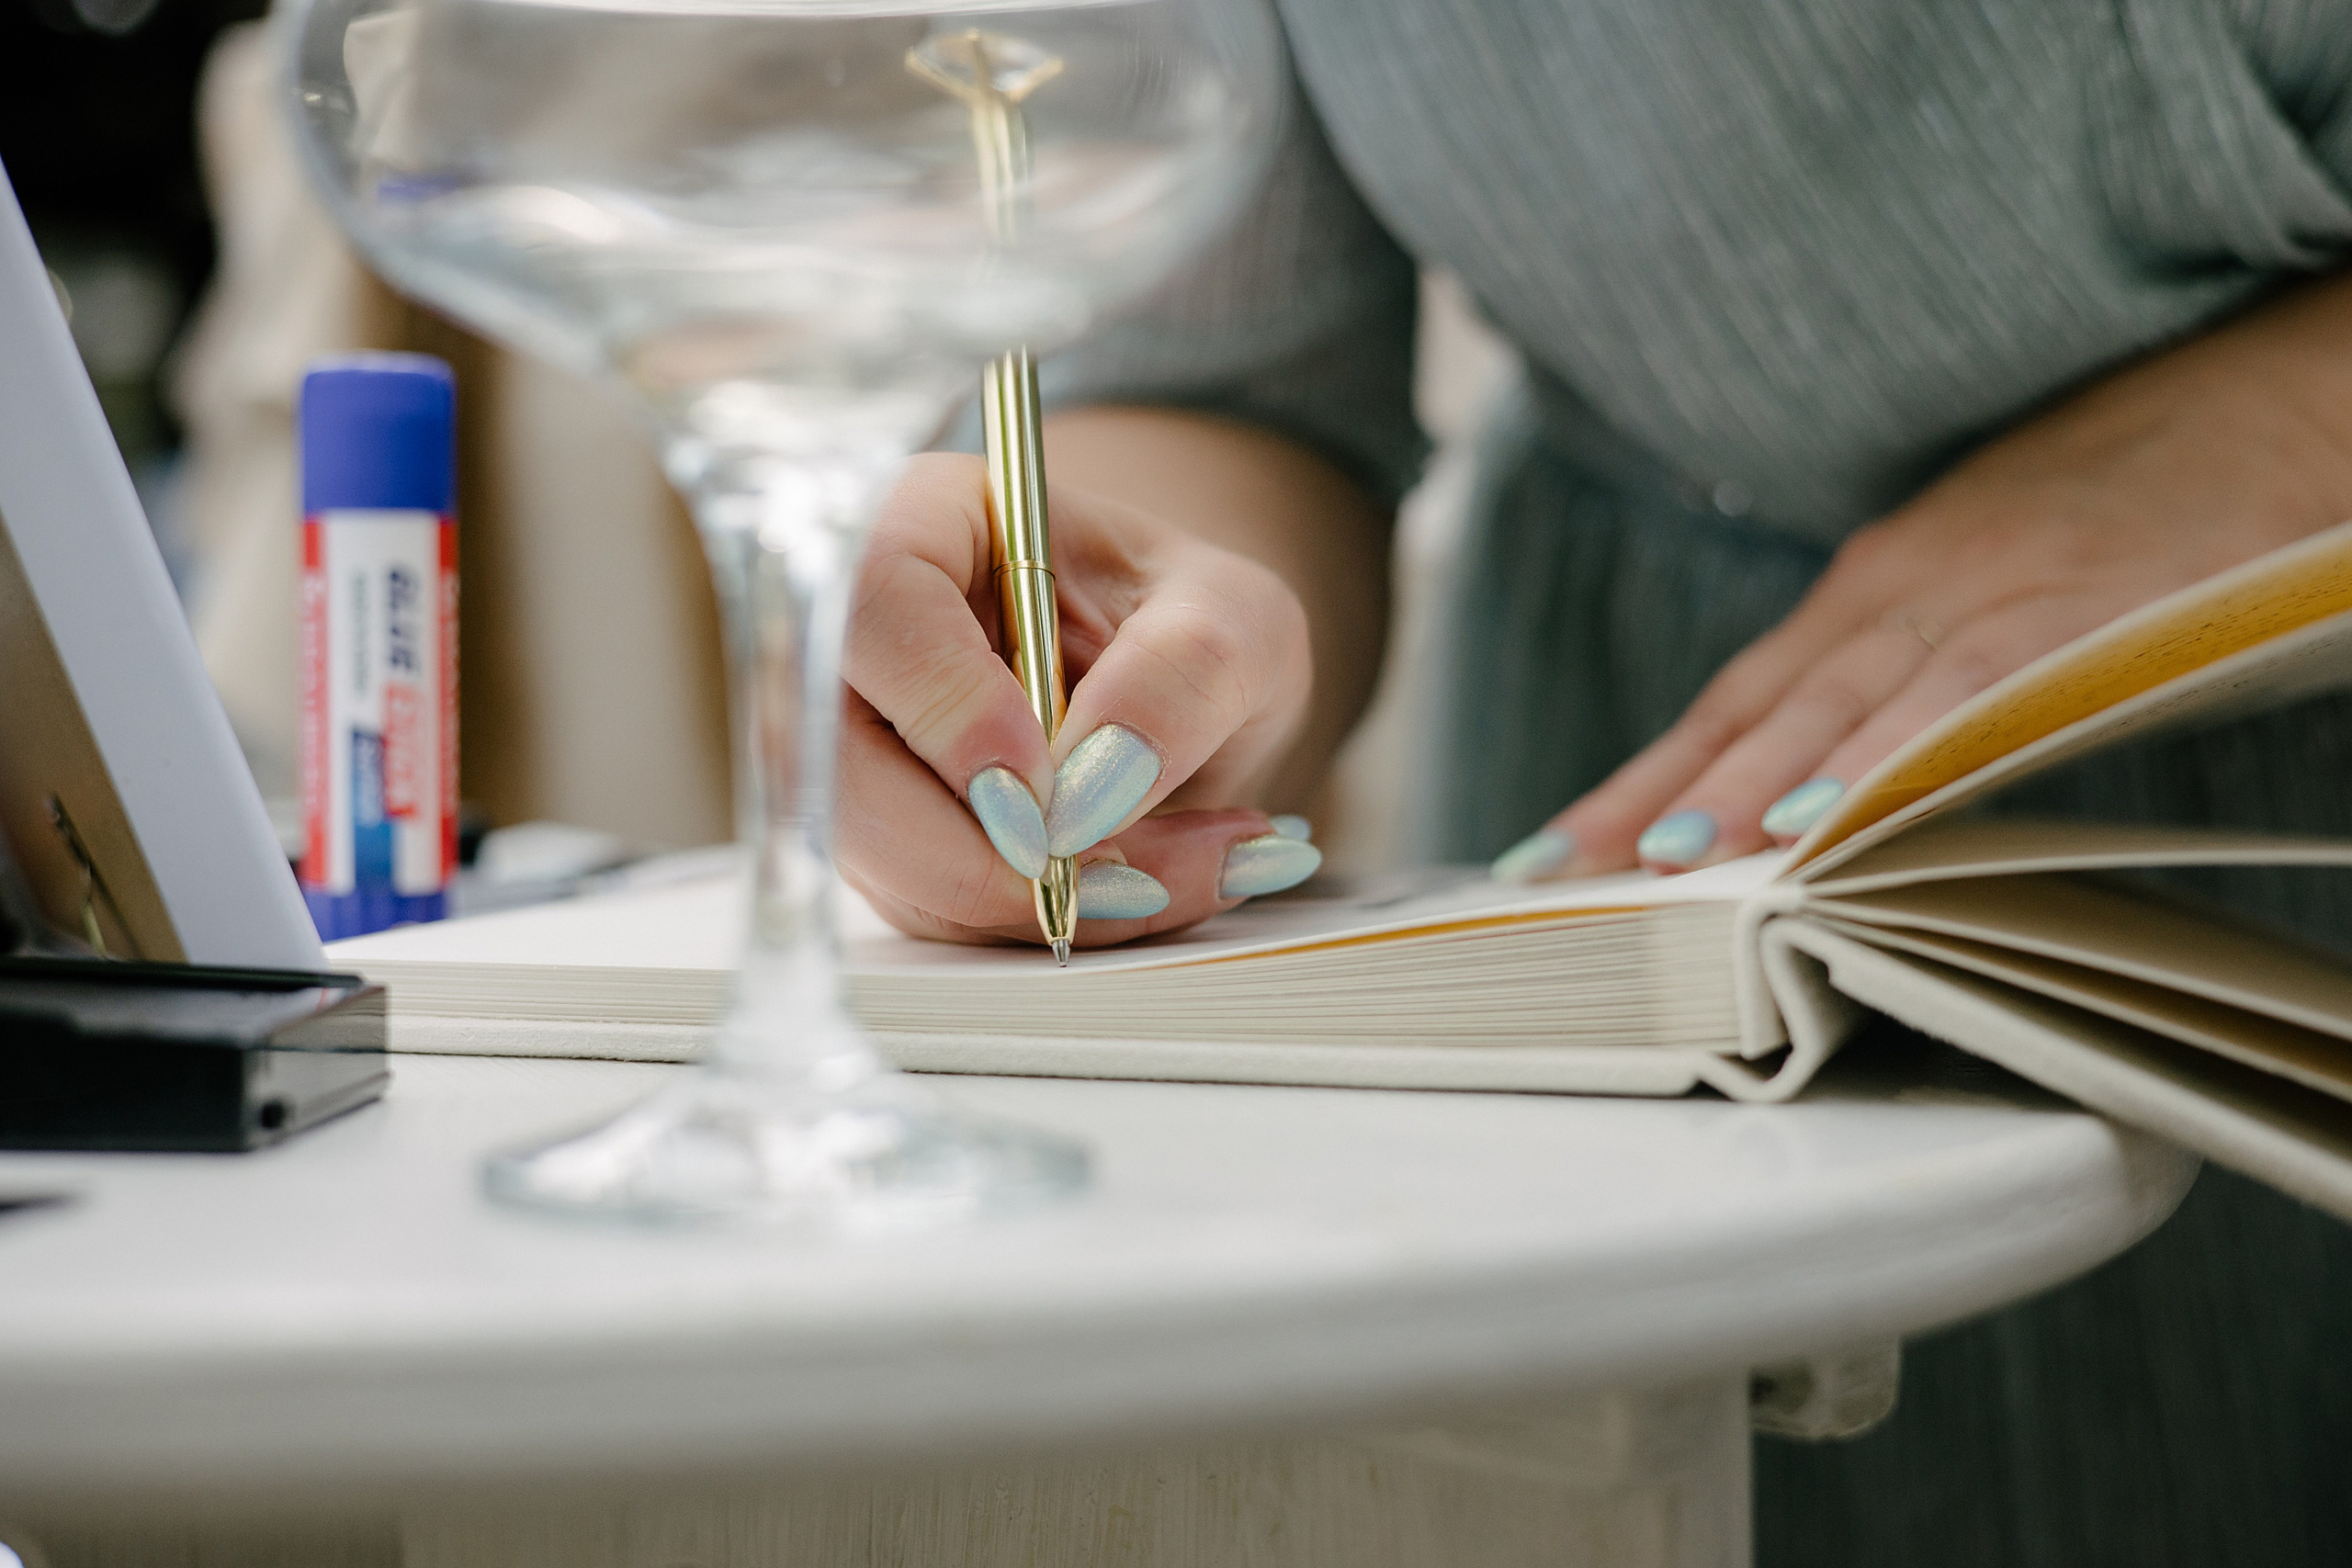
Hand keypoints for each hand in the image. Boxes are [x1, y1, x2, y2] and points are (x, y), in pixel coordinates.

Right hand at [836, 453, 1322, 946]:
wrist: (1187, 688)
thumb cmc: (1193, 621)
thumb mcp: (1238, 618)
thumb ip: (1185, 674)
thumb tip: (1093, 787)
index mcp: (926, 522)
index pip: (874, 601)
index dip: (947, 709)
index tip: (1046, 794)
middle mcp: (860, 635)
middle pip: (839, 760)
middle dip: (982, 854)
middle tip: (1126, 877)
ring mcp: (859, 745)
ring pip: (884, 857)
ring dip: (1033, 899)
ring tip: (1181, 874)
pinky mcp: (887, 837)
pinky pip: (932, 907)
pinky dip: (1043, 919)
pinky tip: (1147, 888)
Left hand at [1491, 274, 2351, 881]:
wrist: (2275, 379)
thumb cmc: (2124, 495)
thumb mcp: (1982, 576)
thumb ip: (1899, 671)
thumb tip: (1811, 784)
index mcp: (1873, 584)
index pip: (1732, 698)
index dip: (1638, 779)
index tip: (1550, 857)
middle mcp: (1906, 583)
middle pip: (1756, 707)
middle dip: (1655, 797)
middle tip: (1564, 879)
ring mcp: (1991, 588)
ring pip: (1845, 703)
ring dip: (1753, 784)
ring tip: (1672, 861)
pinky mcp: (2085, 603)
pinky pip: (1973, 696)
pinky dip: (1894, 757)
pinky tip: (1830, 815)